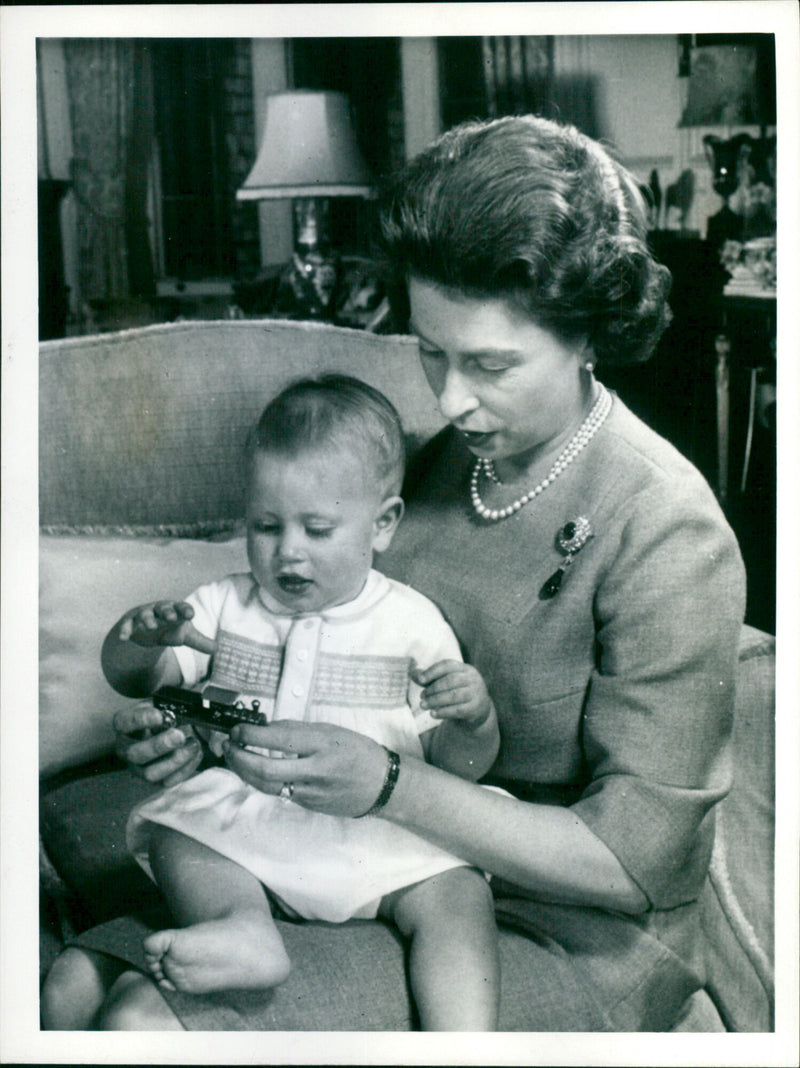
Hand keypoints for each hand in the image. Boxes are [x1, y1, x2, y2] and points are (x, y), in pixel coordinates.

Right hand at [113, 700, 203, 786]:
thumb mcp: (162, 703)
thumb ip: (168, 704)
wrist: (168, 730)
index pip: (125, 723)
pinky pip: (169, 781)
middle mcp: (127, 749)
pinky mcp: (156, 780)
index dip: (142, 720)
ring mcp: (139, 768)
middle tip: (179, 736)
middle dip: (159, 746)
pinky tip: (196, 753)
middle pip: (135, 754)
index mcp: (124, 726)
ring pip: (150, 773)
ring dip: (175, 760)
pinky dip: (186, 768)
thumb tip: (181, 706)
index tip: (161, 716)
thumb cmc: (164, 715)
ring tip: (193, 744)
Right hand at [118, 601, 215, 654]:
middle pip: (164, 608)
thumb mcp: (185, 636)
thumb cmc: (170, 628)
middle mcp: (160, 610)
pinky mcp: (131, 623)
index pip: (182, 608)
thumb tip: (218, 649)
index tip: (190, 615)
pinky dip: (125, 630)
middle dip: (168, 612)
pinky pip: (127, 625)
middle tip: (172, 618)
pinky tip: (124, 638)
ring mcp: (144, 615)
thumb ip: (200, 642)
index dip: (186, 610)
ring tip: (151, 627)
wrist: (148, 628)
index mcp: (176, 610)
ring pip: (145, 614)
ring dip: (148, 619)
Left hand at [222, 721, 388, 817]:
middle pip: (265, 770)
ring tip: (233, 756)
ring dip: (243, 771)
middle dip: (239, 758)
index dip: (250, 735)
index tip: (237, 729)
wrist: (382, 784)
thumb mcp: (330, 731)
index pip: (278, 740)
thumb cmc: (357, 751)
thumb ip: (298, 731)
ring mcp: (311, 791)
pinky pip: (278, 792)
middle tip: (227, 745)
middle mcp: (316, 769)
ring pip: (266, 785)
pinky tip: (253, 770)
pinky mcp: (308, 805)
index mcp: (323, 744)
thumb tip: (264, 729)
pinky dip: (261, 780)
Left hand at [412, 659, 493, 728]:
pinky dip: (443, 712)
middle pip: (450, 680)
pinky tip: (433, 714)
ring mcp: (476, 693)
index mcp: (465, 669)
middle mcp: (472, 679)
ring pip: (453, 695)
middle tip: (422, 696)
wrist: (479, 710)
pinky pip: (457, 710)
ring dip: (435, 700)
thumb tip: (412, 673)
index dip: (432, 671)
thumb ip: (430, 678)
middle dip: (433, 688)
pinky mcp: (475, 708)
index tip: (420, 680)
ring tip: (423, 705)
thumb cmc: (458, 692)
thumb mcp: (447, 683)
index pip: (448, 665)